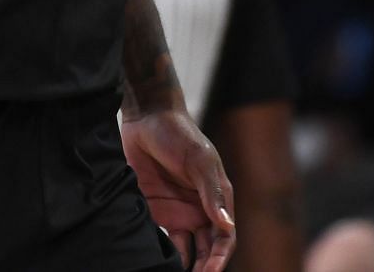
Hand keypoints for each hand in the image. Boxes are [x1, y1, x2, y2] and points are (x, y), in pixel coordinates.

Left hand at [121, 107, 236, 271]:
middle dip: (202, 268)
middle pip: (206, 250)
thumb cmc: (179, 133)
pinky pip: (161, 239)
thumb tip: (227, 224)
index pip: (224, 238)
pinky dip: (162, 253)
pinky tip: (156, 261)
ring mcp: (177, 212)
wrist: (146, 117)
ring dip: (183, 265)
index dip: (218, 258)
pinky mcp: (156, 211)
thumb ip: (212, 193)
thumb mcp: (198, 160)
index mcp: (217, 199)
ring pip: (185, 249)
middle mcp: (199, 210)